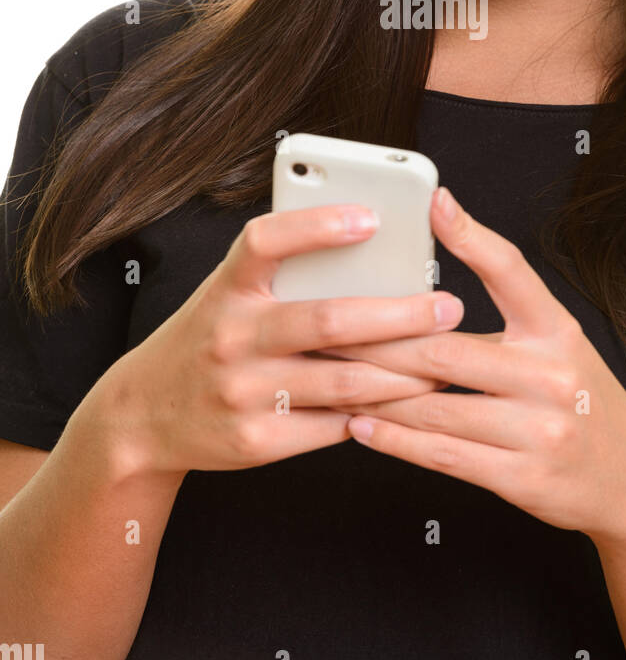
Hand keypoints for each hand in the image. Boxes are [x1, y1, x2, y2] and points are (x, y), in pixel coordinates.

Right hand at [92, 204, 463, 476]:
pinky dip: (376, 414)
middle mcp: (231, 336)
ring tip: (445, 361)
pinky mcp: (256, 442)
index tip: (372, 217)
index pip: (268, 242)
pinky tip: (406, 402)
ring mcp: (242, 393)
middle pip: (329, 320)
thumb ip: (285, 276)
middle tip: (448, 307)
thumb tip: (375, 254)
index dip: (318, 226)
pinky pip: (334, 426)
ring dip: (405, 374)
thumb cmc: (211, 336)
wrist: (143, 416)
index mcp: (227, 287)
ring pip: (346, 382)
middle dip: (400, 315)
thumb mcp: (229, 293)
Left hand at [335, 187, 625, 544]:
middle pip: (444, 349)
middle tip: (326, 325)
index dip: (471, 236)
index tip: (434, 200)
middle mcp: (552, 375)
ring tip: (330, 378)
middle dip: (376, 340)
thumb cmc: (582, 401)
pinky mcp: (524, 478)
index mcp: (559, 331)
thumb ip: (509, 316)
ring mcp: (540, 430)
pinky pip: (444, 455)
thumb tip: (433, 289)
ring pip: (434, 406)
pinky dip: (394, 441)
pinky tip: (361, 426)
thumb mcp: (561, 344)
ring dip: (373, 393)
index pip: (512, 272)